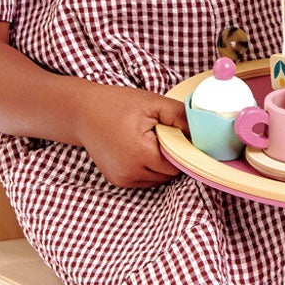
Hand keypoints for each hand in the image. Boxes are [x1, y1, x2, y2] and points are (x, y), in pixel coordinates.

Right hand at [73, 82, 190, 188]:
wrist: (83, 112)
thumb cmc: (117, 105)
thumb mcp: (152, 103)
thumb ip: (180, 117)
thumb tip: (202, 133)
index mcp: (140, 153)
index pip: (177, 164)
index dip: (182, 150)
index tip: (178, 135)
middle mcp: (130, 172)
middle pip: (168, 174)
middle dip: (171, 158)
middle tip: (162, 135)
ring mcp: (122, 179)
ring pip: (158, 180)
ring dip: (160, 165)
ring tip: (149, 142)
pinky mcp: (117, 181)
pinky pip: (144, 180)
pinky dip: (148, 169)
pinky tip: (139, 150)